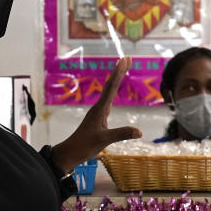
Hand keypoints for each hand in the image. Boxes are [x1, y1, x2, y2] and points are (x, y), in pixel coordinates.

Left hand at [50, 57, 141, 172]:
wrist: (71, 152)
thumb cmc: (85, 146)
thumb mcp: (104, 140)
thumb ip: (121, 134)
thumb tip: (139, 132)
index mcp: (100, 110)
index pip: (111, 87)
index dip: (119, 73)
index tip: (124, 60)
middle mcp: (99, 108)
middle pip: (111, 85)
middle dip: (119, 71)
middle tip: (127, 57)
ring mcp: (98, 112)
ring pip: (109, 91)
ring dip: (116, 79)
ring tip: (123, 67)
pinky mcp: (98, 118)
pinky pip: (108, 99)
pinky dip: (113, 90)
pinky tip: (113, 90)